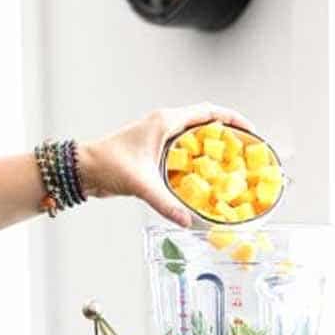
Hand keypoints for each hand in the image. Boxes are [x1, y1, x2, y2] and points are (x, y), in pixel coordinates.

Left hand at [80, 102, 252, 226]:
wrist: (83, 169)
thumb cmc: (108, 165)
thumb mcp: (141, 184)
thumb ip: (166, 204)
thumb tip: (187, 222)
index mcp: (166, 121)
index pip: (208, 112)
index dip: (233, 119)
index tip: (251, 131)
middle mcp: (164, 124)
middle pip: (206, 121)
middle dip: (228, 133)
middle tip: (246, 150)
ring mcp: (159, 135)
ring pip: (195, 134)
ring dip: (213, 144)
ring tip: (231, 162)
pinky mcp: (153, 149)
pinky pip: (184, 148)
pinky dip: (198, 157)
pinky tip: (206, 175)